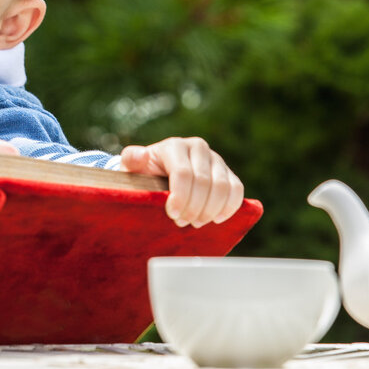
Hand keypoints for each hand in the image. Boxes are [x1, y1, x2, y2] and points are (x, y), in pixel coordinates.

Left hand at [120, 137, 243, 227]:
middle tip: (181, 222)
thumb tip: (141, 156)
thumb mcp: (132, 167)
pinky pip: (236, 190)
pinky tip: (216, 219)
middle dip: (193, 207)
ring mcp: (215, 159)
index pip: (183, 173)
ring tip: (195, 223)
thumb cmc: (144, 173)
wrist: (159, 173)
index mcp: (174, 146)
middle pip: (204, 182)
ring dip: (210, 210)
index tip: (172, 214)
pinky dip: (229, 207)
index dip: (180, 197)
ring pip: (222, 187)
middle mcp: (198, 147)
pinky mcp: (228, 173)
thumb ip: (132, 160)